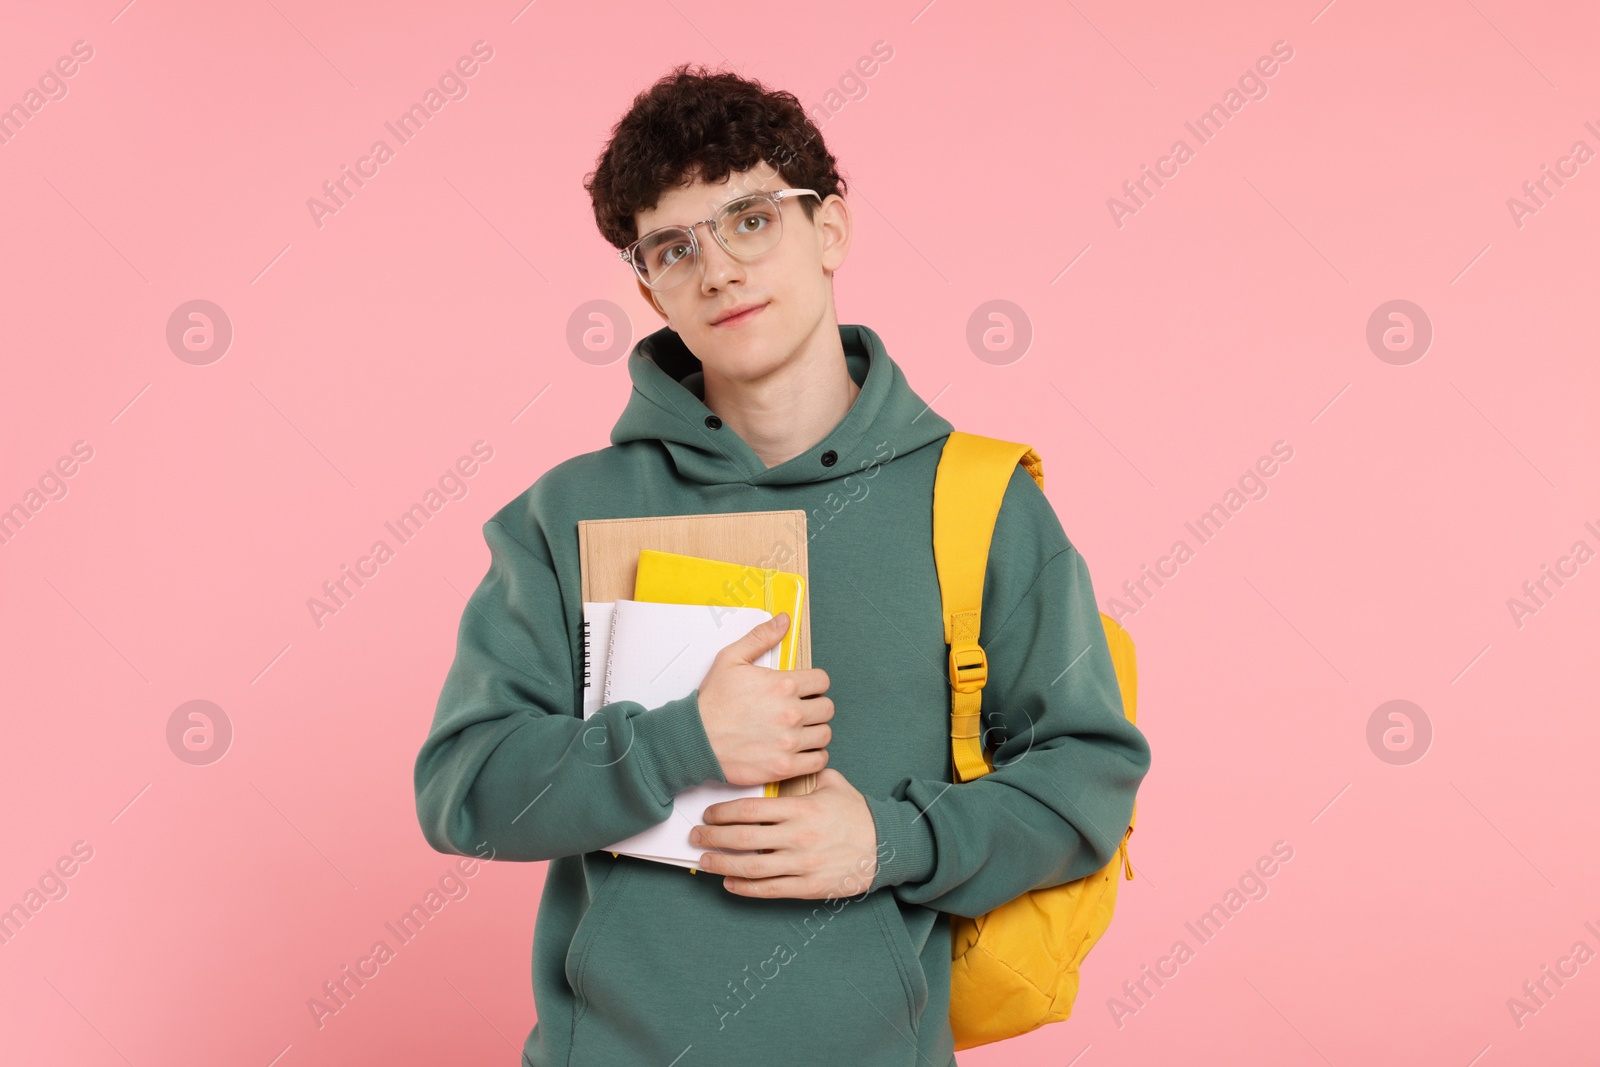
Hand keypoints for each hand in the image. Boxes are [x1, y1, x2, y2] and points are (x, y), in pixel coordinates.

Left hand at [690, 768, 877, 898]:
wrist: (885, 848)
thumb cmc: (857, 814)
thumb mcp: (833, 783)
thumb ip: (804, 774)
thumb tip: (778, 765)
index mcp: (801, 809)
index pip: (750, 809)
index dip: (723, 812)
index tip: (709, 813)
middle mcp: (797, 837)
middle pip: (743, 839)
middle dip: (713, 837)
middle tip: (695, 835)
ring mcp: (802, 864)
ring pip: (751, 867)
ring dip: (721, 864)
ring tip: (703, 860)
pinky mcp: (807, 886)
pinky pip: (768, 890)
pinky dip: (744, 888)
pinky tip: (728, 883)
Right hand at [696, 612, 833, 786]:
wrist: (695, 739)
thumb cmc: (712, 703)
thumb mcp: (731, 659)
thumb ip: (760, 637)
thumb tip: (782, 621)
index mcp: (783, 685)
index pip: (822, 681)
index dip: (814, 684)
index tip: (805, 690)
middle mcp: (790, 713)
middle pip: (827, 708)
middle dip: (816, 707)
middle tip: (802, 710)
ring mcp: (789, 741)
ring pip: (825, 734)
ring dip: (816, 731)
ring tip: (801, 730)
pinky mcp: (784, 766)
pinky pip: (818, 760)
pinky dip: (814, 756)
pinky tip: (802, 750)